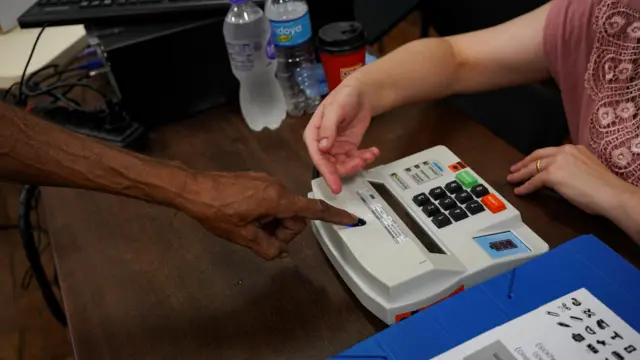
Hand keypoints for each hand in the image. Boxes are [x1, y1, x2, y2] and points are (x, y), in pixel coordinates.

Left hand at [180, 171, 358, 259]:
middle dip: (283, 231)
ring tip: (248, 226)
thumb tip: (280, 253)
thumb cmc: (217, 212)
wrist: (193, 188)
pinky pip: (273, 200)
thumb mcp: (242, 236)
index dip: (334, 217)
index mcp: (278, 199)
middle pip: (295, 216)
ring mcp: (268, 181)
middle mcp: (277, 186)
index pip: (313, 210)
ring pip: (283, 209)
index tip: (352, 220)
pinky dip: (266, 213)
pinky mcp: (258, 180)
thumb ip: (267, 247)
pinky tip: (245, 216)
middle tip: (259, 238)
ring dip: (272, 223)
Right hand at [303, 81, 379, 193]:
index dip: (326, 172)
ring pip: (343, 165)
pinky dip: (365, 158)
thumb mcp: (335, 110)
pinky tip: (373, 151)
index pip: (318, 157)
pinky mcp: (349, 148)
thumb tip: (323, 148)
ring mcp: (336, 147)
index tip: (335, 184)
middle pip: (331, 165)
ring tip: (369, 154)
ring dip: (357, 163)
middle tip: (361, 162)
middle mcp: (322, 144)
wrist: (361, 93)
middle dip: (346, 168)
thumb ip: (328, 128)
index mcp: (314, 134)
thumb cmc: (344, 97)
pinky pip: (354, 159)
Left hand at [507, 144, 626, 215]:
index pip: (550, 152)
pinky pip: (534, 181)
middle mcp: (564, 151)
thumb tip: (561, 176)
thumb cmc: (603, 186)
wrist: (610, 193)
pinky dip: (525, 186)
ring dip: (520, 175)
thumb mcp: (586, 169)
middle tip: (514, 169)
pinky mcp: (552, 174)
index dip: (537, 158)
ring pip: (533, 167)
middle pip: (537, 156)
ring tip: (511, 180)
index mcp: (574, 149)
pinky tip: (520, 191)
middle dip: (524, 163)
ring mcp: (557, 162)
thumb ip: (572, 167)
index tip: (529, 162)